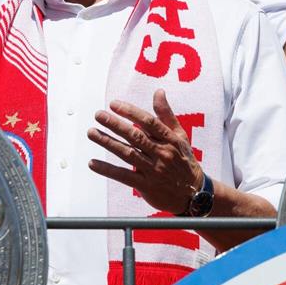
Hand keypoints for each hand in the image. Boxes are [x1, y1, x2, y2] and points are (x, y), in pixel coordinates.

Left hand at [87, 89, 202, 214]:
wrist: (194, 193)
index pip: (148, 122)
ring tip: (92, 133)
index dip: (130, 112)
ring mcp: (154, 170)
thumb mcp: (180, 136)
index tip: (114, 104)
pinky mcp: (146, 186)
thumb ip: (166, 114)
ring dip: (108, 143)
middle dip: (115, 125)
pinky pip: (124, 176)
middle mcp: (162, 153)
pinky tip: (92, 163)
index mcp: (170, 139)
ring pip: (127, 154)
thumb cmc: (184, 160)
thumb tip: (158, 91)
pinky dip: (108, 170)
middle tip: (98, 115)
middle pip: (135, 137)